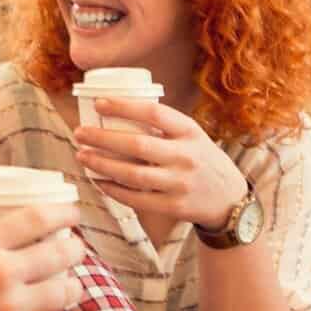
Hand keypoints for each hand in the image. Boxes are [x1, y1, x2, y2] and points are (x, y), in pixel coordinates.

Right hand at [0, 203, 83, 310]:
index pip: (38, 218)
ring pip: (65, 292)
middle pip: (61, 253)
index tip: (73, 215)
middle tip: (76, 251)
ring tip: (65, 287)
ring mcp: (10, 308)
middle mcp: (0, 272)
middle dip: (76, 250)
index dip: (63, 213)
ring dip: (69, 287)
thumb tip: (20, 231)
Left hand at [74, 97, 247, 230]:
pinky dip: (113, 189)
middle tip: (80, 133)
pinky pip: (136, 198)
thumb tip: (116, 112)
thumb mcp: (192, 136)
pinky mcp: (174, 206)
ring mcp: (180, 183)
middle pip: (137, 145)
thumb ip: (163, 127)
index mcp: (190, 131)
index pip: (154, 113)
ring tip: (82, 155)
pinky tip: (98, 179)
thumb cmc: (201, 159)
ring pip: (133, 174)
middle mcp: (186, 156)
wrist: (230, 198)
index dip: (124, 106)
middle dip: (103, 138)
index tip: (98, 103)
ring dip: (102, 164)